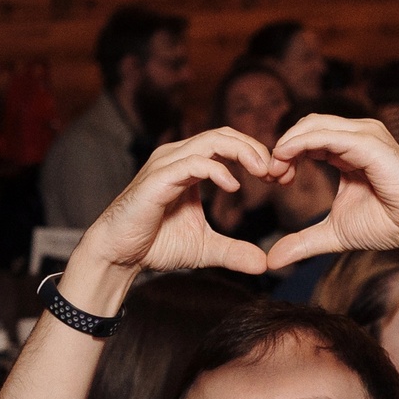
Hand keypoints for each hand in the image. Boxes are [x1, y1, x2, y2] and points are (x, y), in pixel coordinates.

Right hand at [72, 130, 279, 278]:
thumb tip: (263, 264)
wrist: (118, 255)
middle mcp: (177, 157)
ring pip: (212, 141)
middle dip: (255, 148)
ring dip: (243, 152)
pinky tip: (234, 187)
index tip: (279, 178)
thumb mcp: (204, 248)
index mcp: (189, 165)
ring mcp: (166, 164)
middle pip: (224, 134)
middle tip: (278, 171)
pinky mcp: (158, 179)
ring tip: (263, 172)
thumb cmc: (154, 244)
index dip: (256, 155)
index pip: (228, 144)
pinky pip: (193, 163)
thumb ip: (233, 251)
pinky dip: (218, 171)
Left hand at [265, 115, 398, 267]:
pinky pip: (328, 135)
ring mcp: (365, 137)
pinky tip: (285, 158)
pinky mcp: (370, 144)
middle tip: (270, 175)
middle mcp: (357, 137)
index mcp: (347, 151)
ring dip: (288, 144)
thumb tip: (273, 260)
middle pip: (307, 125)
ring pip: (314, 125)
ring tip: (276, 171)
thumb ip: (303, 242)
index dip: (285, 154)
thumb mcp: (334, 234)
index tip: (272, 180)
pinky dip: (301, 143)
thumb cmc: (388, 225)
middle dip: (283, 147)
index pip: (307, 138)